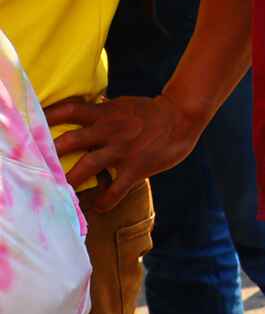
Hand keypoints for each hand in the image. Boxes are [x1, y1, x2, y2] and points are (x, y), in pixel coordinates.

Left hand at [45, 92, 203, 207]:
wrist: (182, 116)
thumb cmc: (150, 111)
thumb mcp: (122, 105)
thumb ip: (100, 113)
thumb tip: (78, 114)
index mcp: (105, 113)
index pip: (68, 109)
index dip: (47, 116)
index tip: (32, 126)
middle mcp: (109, 130)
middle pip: (70, 140)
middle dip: (50, 154)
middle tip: (36, 167)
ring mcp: (122, 149)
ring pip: (87, 166)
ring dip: (69, 181)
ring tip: (57, 194)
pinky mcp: (136, 167)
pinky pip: (115, 189)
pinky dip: (104, 201)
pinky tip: (97, 207)